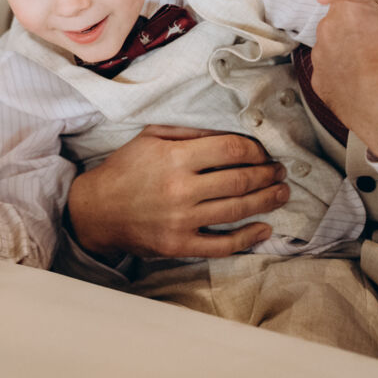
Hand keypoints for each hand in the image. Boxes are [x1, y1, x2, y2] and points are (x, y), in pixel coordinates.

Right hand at [64, 126, 288, 260]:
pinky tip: (264, 228)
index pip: (231, 150)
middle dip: (267, 175)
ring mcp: (182, 221)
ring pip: (237, 211)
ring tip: (281, 193)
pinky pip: (222, 245)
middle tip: (281, 172)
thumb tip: (227, 132)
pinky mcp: (180, 245)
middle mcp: (181, 189)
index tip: (264, 152)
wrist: (96, 211)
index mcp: (175, 158)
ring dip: (266, 201)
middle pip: (240, 180)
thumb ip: (188, 132)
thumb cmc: (125, 169)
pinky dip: (248, 238)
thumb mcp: (150, 138)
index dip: (255, 150)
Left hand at [310, 0, 377, 160]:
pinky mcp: (318, 81)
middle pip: (342, 18)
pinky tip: (363, 76)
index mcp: (351, 10)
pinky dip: (343, 70)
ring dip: (349, 46)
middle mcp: (327, 29)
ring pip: (333, 42)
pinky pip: (329, 68)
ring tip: (374, 58)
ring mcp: (319, 57)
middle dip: (360, 24)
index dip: (370, 3)